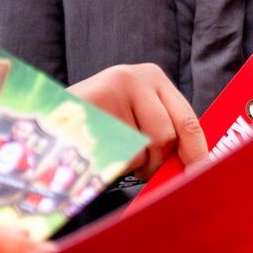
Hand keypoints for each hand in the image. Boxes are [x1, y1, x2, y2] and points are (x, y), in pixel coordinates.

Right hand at [71, 64, 206, 178]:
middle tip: (144, 172)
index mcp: (154, 77)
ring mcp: (113, 88)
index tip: (202, 176)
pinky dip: (111, 161)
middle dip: (157, 163)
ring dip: (131, 163)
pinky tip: (98, 146)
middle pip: (166, 136)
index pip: (188, 120)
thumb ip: (163, 130)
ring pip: (140, 149)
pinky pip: (115, 152)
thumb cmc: (101, 124)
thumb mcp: (136, 115)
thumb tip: (197, 167)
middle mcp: (136, 76)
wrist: (49, 116)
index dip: (198, 153)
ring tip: (113, 149)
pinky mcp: (92, 105)